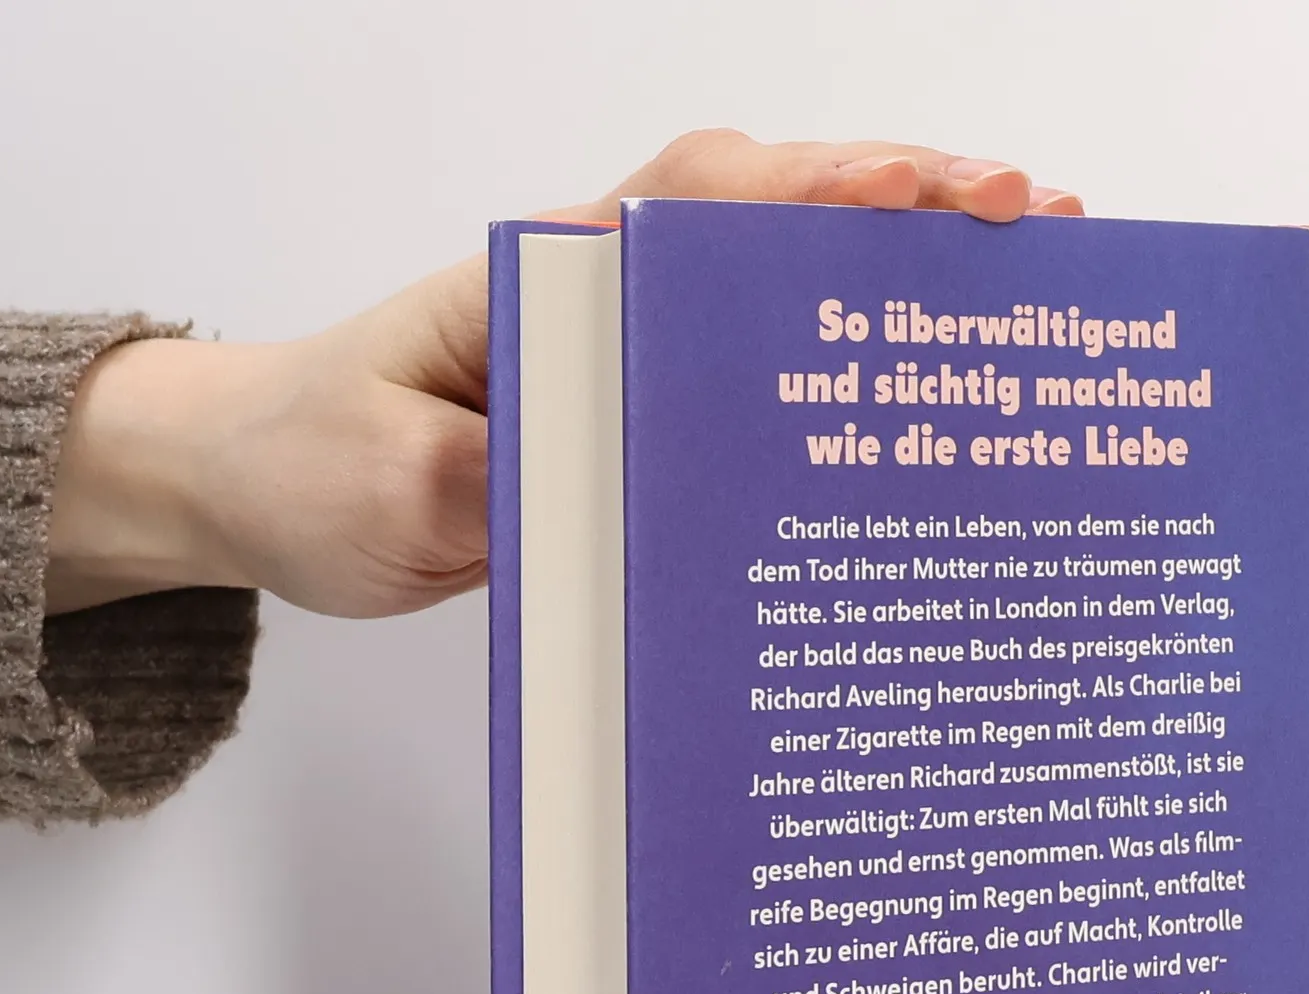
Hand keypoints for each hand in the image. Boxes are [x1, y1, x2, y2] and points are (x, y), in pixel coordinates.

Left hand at [45, 131, 1083, 618]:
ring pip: (782, 295)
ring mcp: (631, 355)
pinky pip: (752, 384)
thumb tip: (627, 484)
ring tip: (1026, 303)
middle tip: (1047, 236)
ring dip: (899, 289)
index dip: (830, 190)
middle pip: (779, 223)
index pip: (708, 202)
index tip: (941, 193)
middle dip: (914, 218)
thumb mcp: (387, 484)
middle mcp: (607, 294)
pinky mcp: (639, 417)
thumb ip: (499, 476)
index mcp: (550, 276)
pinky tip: (917, 410)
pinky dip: (840, 380)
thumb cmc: (309, 461)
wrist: (261, 488)